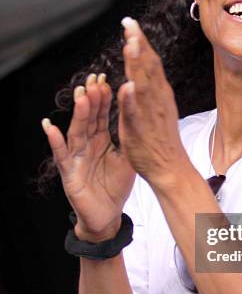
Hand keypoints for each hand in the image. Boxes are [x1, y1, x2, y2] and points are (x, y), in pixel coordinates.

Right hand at [42, 73, 135, 240]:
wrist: (108, 214)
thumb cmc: (116, 186)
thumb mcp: (128, 159)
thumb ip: (129, 139)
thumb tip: (139, 116)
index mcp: (100, 140)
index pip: (100, 115)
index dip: (102, 99)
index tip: (105, 79)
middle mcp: (86, 145)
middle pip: (87, 119)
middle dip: (90, 100)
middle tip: (92, 81)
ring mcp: (76, 158)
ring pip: (76, 133)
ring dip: (77, 116)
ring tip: (80, 97)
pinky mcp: (69, 173)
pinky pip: (62, 156)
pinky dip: (55, 142)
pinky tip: (51, 128)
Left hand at [118, 17, 191, 188]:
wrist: (171, 169)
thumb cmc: (160, 141)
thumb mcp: (151, 110)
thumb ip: (142, 93)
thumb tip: (134, 75)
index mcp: (158, 94)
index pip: (149, 62)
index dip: (139, 42)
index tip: (130, 24)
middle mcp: (157, 99)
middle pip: (148, 67)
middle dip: (138, 44)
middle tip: (129, 23)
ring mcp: (151, 114)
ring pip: (144, 85)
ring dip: (137, 64)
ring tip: (130, 44)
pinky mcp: (143, 130)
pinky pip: (137, 113)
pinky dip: (133, 100)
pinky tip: (128, 86)